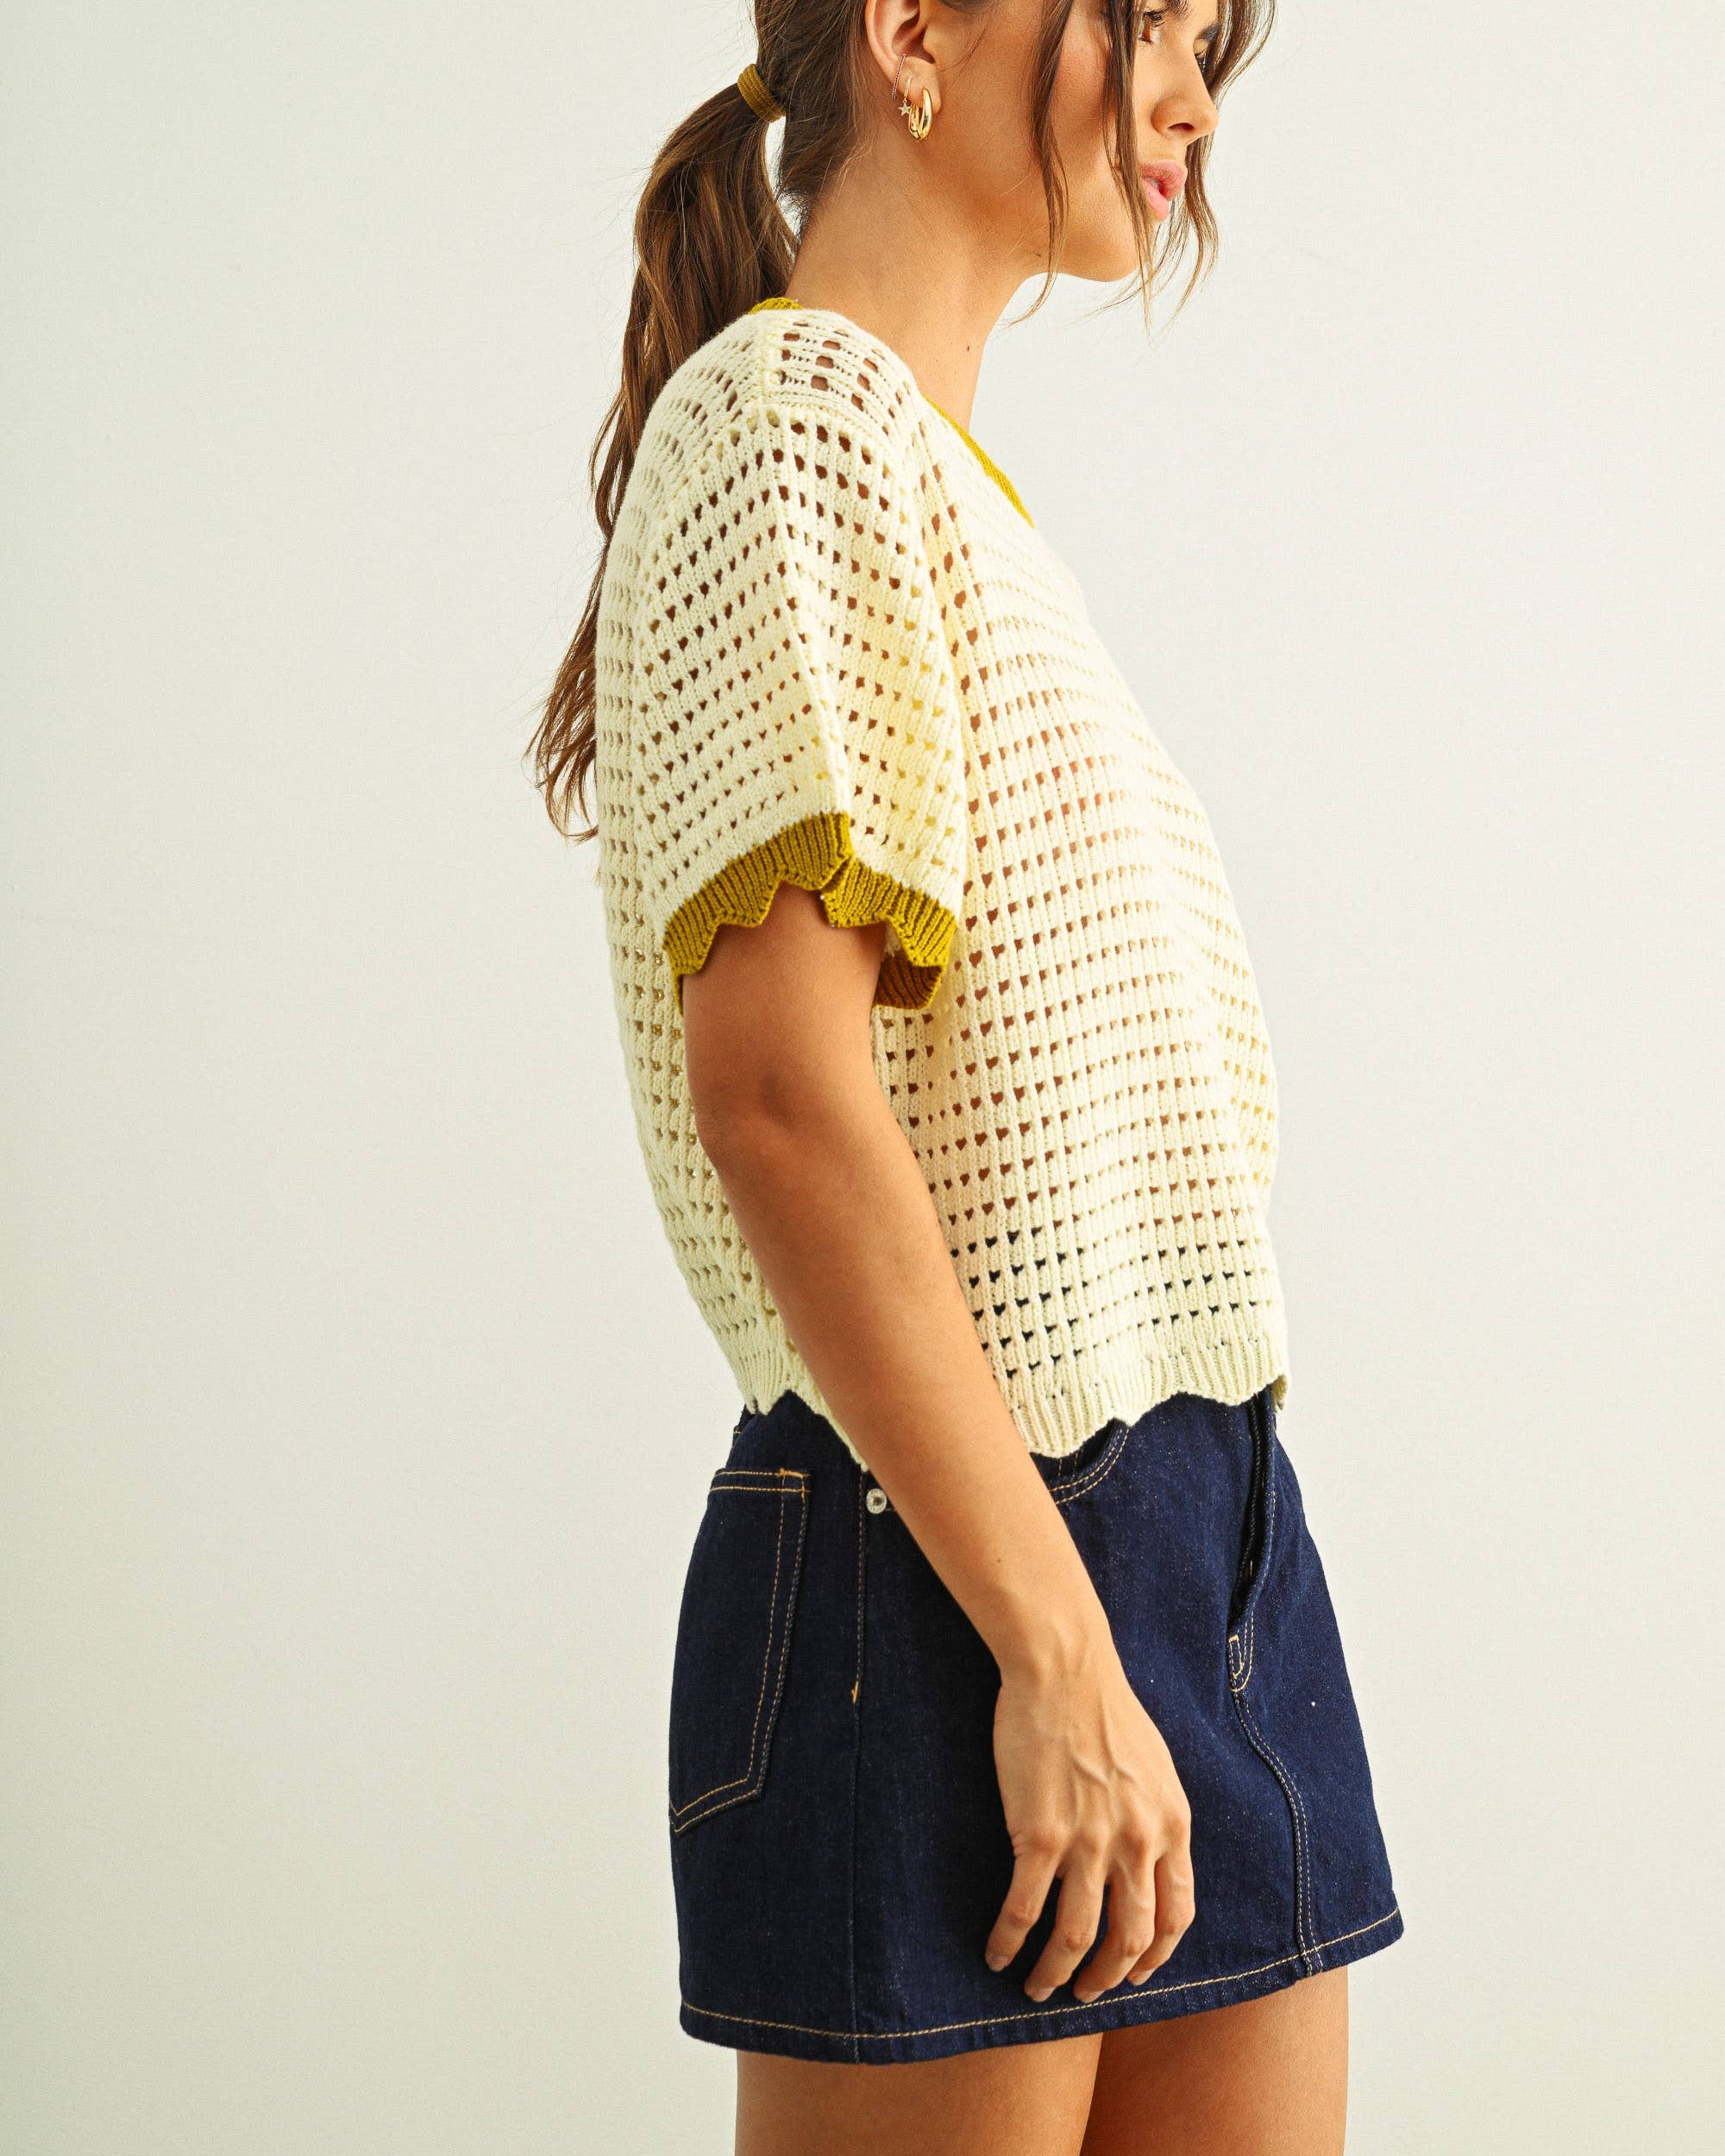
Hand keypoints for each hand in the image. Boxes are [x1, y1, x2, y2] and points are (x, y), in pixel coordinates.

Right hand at [985, 1629, 1194, 2001]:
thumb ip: (1157, 1814)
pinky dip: (1009, 1942)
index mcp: (1171, 1825)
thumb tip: (1151, 1854)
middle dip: (1105, 1978)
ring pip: (1076, 1937)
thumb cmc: (1104, 1706)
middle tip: (1083, 1993)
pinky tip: (997, 1955)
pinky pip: (1025, 1909)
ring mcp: (1088, 1842)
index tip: (1133, 1973)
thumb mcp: (1156, 1765)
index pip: (1175, 1916)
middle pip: (1129, 1939)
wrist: (1064, 1668)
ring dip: (1056, 1974)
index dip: (1154, 1956)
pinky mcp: (1039, 1836)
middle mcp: (1137, 1843)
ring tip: (1037, 1988)